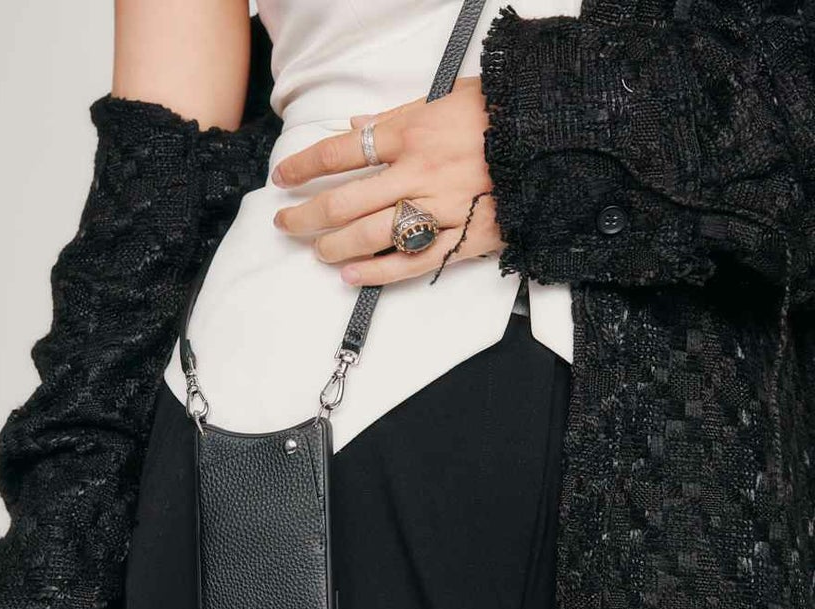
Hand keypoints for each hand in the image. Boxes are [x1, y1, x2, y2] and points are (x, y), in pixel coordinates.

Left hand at [270, 76, 504, 286]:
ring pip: (370, 235)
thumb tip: (353, 128)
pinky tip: (351, 277)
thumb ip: (396, 116)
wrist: (558, 138)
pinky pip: (411, 262)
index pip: (340, 152)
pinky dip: (377, 272)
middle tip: (285, 224)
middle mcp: (418, 173)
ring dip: (334, 246)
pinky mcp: (463, 238)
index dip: (304, 166)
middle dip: (306, 216)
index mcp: (412, 133)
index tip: (283, 178)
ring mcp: (440, 209)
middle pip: (344, 201)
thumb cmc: (503, 113)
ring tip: (317, 251)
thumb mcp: (447, 99)